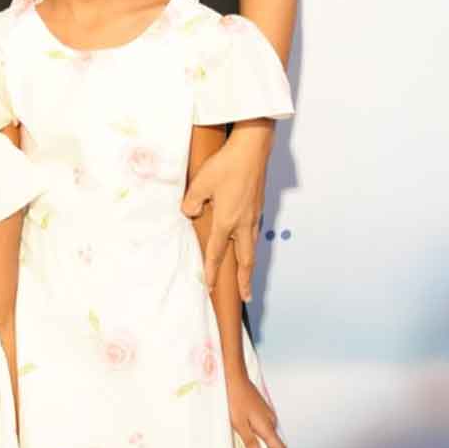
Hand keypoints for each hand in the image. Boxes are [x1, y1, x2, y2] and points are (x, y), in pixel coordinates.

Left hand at [181, 122, 271, 300]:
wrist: (252, 150)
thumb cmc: (226, 165)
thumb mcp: (200, 183)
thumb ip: (191, 202)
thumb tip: (190, 213)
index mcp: (227, 221)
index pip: (217, 253)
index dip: (212, 271)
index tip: (210, 287)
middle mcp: (243, 224)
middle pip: (245, 260)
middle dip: (244, 281)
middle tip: (245, 297)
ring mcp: (253, 216)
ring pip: (251, 248)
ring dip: (249, 265)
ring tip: (247, 277)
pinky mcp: (257, 207)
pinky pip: (253, 234)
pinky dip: (250, 246)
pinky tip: (246, 244)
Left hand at [226, 371, 285, 447]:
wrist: (234, 378)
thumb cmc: (235, 400)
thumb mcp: (239, 424)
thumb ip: (250, 441)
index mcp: (267, 426)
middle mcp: (271, 420)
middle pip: (273, 441)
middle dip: (262, 447)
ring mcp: (267, 412)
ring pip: (267, 431)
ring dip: (257, 436)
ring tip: (242, 434)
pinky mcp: (262, 407)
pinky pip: (262, 423)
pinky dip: (255, 427)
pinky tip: (242, 423)